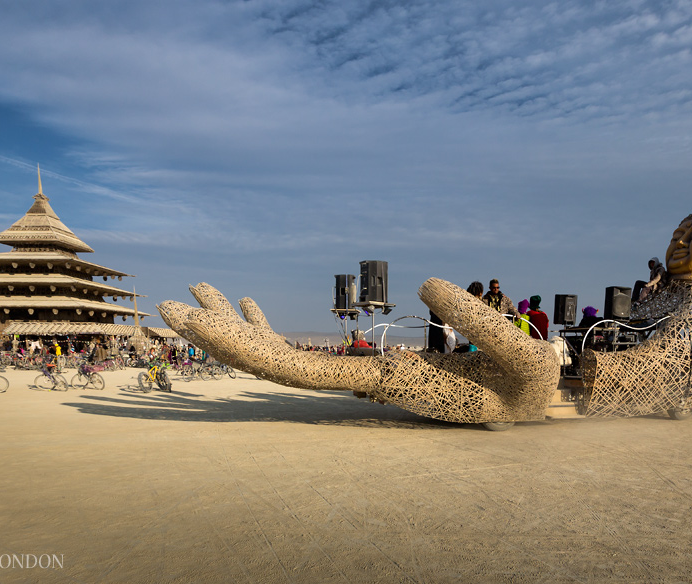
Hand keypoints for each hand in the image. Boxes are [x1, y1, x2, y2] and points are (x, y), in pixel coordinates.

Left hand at [159, 279, 559, 422]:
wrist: (527, 408)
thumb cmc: (525, 387)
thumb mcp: (518, 357)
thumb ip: (477, 319)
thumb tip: (424, 283)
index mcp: (381, 383)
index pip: (294, 370)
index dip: (242, 348)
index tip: (194, 325)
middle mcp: (355, 383)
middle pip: (270, 364)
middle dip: (218, 338)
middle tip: (164, 306)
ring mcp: (355, 375)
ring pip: (280, 354)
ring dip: (237, 326)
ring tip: (194, 289)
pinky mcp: (363, 366)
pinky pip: (302, 349)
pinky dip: (271, 326)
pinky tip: (246, 304)